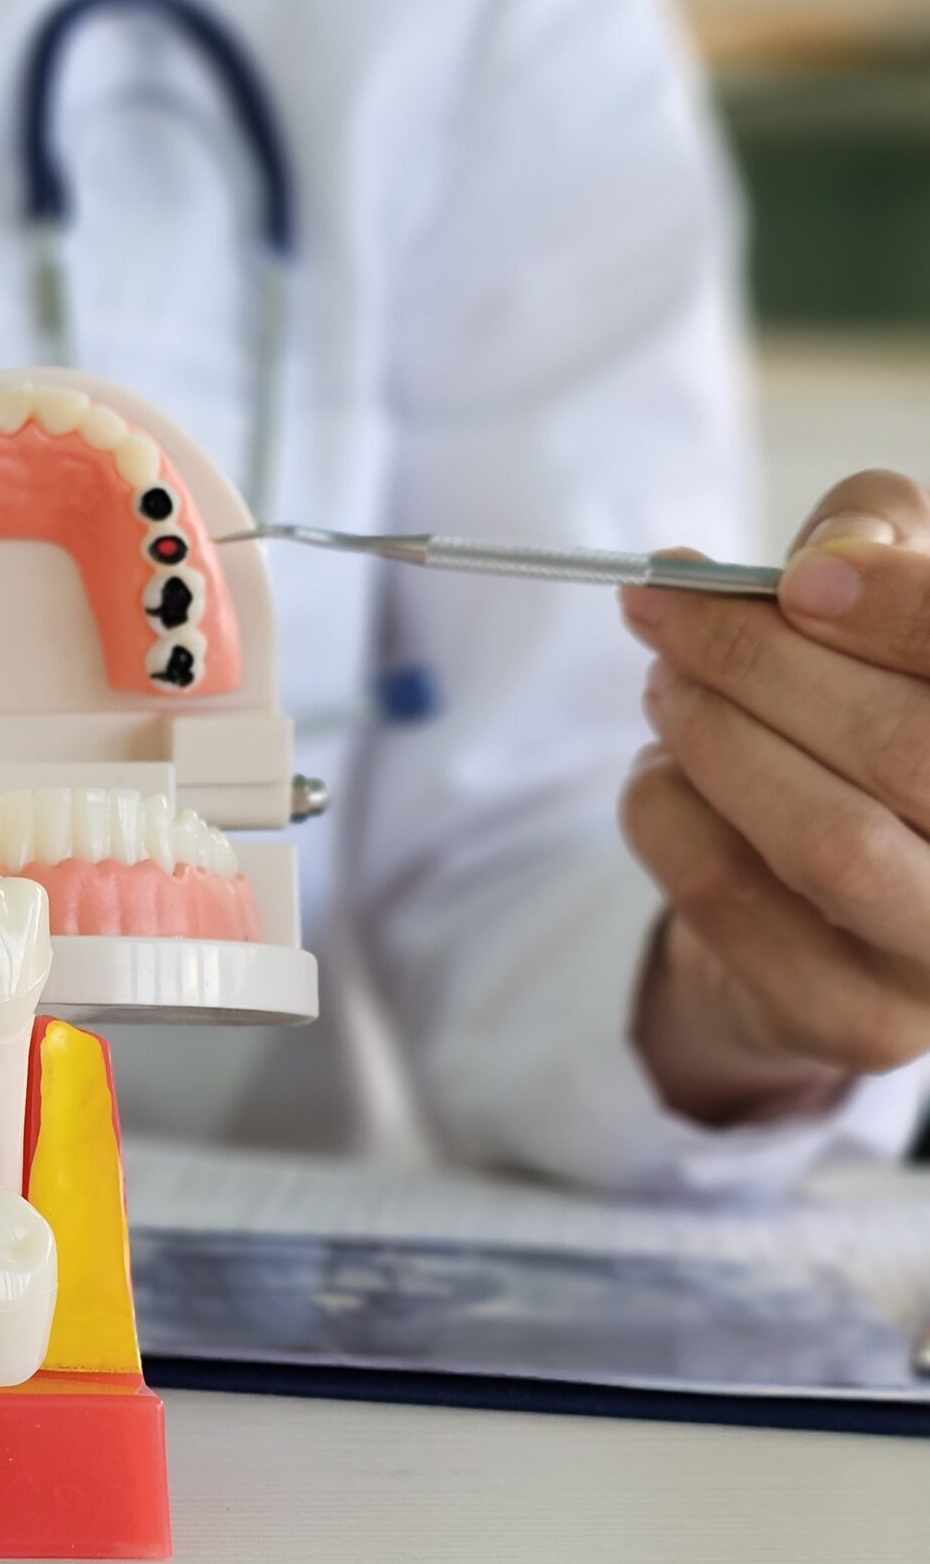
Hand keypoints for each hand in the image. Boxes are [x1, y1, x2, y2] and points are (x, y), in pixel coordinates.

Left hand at [620, 470, 929, 1125]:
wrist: (808, 906)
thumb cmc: (864, 721)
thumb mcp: (880, 608)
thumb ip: (873, 541)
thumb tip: (834, 545)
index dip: (904, 607)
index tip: (796, 576)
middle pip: (904, 747)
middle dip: (758, 662)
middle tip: (662, 612)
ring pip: (823, 838)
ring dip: (712, 738)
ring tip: (663, 686)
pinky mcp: (860, 1023)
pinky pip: (731, 899)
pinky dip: (668, 814)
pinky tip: (660, 776)